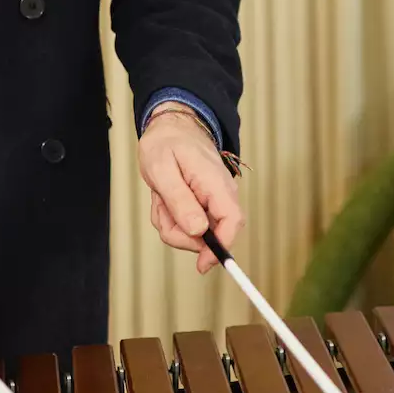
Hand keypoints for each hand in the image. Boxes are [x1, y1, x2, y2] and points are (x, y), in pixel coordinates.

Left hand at [136, 109, 243, 273]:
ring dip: (171, 222)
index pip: (232, 222)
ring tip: (161, 196)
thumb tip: (199, 232)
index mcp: (216, 184)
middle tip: (161, 208)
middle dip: (180, 232)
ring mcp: (212, 202)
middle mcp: (221, 196)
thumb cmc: (165, 144)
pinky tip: (164, 198)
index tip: (201, 264)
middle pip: (209, 236)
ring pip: (193, 234)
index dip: (221, 248)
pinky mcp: (203, 207)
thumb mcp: (163, 170)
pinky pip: (186, 226)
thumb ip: (180, 201)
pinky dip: (170, 217)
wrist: (170, 128)